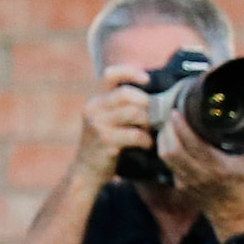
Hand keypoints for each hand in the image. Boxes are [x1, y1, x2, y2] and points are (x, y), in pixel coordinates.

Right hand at [74, 66, 155, 184]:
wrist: (86, 171)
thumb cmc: (106, 143)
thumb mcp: (108, 120)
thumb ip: (123, 106)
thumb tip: (157, 98)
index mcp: (96, 100)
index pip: (110, 75)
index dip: (130, 72)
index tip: (147, 79)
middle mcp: (94, 108)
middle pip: (127, 93)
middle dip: (146, 103)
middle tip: (153, 117)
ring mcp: (97, 124)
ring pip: (134, 113)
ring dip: (149, 123)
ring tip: (149, 131)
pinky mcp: (105, 140)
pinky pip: (136, 134)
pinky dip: (146, 139)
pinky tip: (146, 144)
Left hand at [158, 110, 243, 235]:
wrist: (236, 216)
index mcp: (218, 168)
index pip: (192, 144)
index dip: (181, 127)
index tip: (177, 112)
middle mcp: (198, 175)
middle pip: (171, 149)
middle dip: (167, 130)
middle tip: (170, 116)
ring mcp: (186, 182)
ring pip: (165, 156)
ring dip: (164, 139)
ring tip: (169, 126)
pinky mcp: (180, 185)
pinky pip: (169, 163)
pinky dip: (168, 149)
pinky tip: (172, 140)